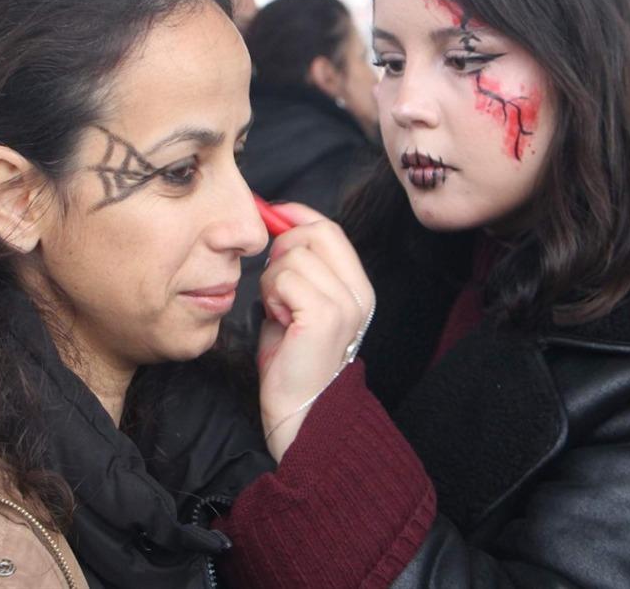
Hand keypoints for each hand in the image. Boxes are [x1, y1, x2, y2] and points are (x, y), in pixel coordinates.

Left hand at [255, 202, 373, 460]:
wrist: (301, 414)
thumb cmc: (292, 363)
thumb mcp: (297, 306)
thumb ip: (295, 270)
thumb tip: (276, 229)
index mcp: (357, 287)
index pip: (329, 229)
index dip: (297, 216)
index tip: (273, 215)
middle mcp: (358, 292)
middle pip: (313, 233)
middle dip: (282, 249)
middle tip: (274, 287)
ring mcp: (344, 303)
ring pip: (293, 255)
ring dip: (272, 279)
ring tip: (277, 311)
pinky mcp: (324, 315)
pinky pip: (284, 278)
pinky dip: (271, 295)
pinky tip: (277, 320)